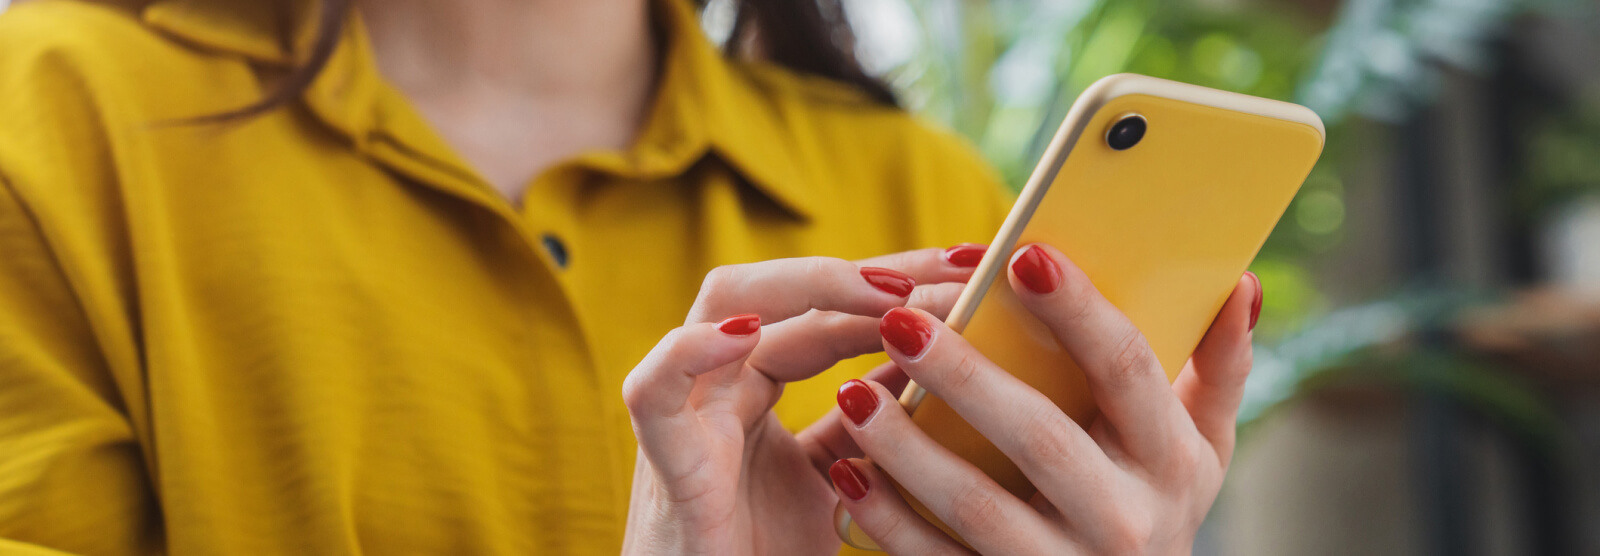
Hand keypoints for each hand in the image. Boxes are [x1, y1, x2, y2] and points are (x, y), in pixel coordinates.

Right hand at [620, 245, 989, 554]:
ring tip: (888, 292)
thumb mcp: (842, 480)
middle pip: (786, 289)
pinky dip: (693, 352)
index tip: (976, 267)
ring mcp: (688, 412)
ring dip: (807, 286)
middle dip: (873, 269)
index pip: (830, 309)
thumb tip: (937, 364)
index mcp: (757, 384)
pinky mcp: (665, 459)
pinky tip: (748, 334)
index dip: (901, 282)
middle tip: (957, 265)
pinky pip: (656, 388)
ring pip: (723, 303)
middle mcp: (721, 382)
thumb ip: (874, 425)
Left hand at [831, 243, 1260, 554]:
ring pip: (979, 507)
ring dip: (910, 450)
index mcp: (1171, 462)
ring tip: (854, 392)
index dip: (1080, 311)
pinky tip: (847, 472)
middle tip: (900, 319)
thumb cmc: (1155, 504)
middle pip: (1041, 438)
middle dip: (967, 376)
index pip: (1128, 372)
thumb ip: (1219, 366)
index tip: (1023, 254)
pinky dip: (888, 521)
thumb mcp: (1200, 447)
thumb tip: (1239, 281)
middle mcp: (1126, 521)